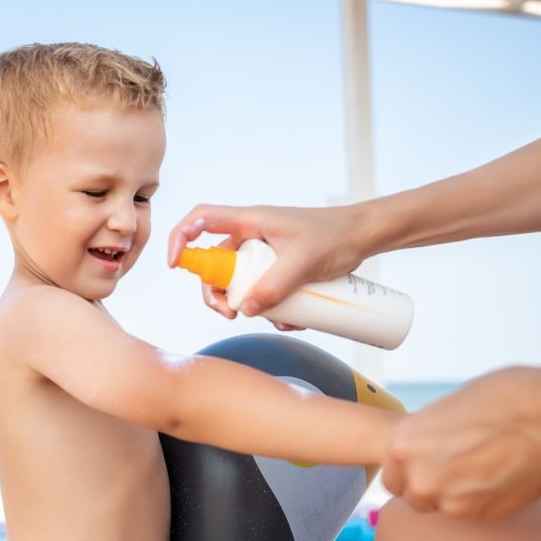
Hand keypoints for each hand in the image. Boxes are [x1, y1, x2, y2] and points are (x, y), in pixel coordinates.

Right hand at [167, 203, 370, 316]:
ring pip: (239, 283)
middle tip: (230, 314)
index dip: (180, 239)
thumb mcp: (303, 263)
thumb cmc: (335, 236)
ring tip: (274, 321)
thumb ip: (274, 286)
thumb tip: (247, 310)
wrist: (364, 237)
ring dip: (248, 306)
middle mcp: (251, 236)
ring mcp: (264, 254)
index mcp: (250, 221)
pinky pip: (262, 291)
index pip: (201, 220)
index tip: (176, 266)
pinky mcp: (278, 269)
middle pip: (215, 264)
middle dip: (217, 293)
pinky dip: (271, 309)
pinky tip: (291, 320)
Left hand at [381, 367, 540, 519]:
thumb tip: (431, 451)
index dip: (411, 473)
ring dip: (457, 496)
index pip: (392, 477)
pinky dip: (481, 501)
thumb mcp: (447, 409)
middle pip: (414, 498)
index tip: (428, 467)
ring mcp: (447, 499)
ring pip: (443, 508)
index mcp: (402, 443)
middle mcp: (418, 476)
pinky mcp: (478, 514)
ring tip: (484, 469)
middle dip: (432, 488)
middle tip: (460, 469)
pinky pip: (470, 513)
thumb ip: (429, 437)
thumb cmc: (503, 400)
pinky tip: (500, 476)